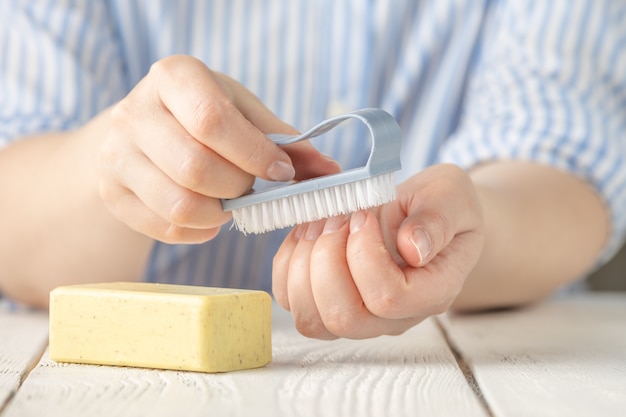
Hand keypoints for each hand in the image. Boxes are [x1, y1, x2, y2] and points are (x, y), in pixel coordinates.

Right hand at [99, 55, 338, 242]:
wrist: (143, 131)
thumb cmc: (203, 116)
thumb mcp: (242, 112)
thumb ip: (284, 140)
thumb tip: (330, 171)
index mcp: (173, 77)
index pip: (212, 120)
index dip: (254, 154)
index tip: (282, 172)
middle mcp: (134, 112)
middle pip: (195, 168)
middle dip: (238, 187)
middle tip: (250, 186)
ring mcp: (116, 155)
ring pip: (179, 205)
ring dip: (219, 214)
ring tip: (229, 200)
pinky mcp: (111, 192)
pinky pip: (165, 228)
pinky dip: (199, 231)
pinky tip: (209, 215)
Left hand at [272, 164, 484, 338]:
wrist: (428, 212)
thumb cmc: (441, 205)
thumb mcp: (450, 197)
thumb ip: (437, 220)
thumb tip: (413, 248)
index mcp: (431, 293)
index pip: (389, 298)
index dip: (364, 254)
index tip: (365, 215)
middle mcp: (393, 317)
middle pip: (344, 318)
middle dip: (327, 259)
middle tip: (338, 218)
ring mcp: (358, 314)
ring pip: (311, 318)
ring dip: (304, 263)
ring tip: (321, 222)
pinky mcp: (326, 303)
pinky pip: (290, 300)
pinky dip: (287, 262)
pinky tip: (307, 231)